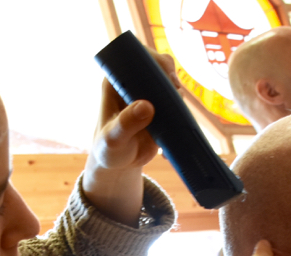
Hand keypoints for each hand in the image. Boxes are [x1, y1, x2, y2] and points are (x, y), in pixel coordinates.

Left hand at [83, 50, 180, 225]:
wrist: (119, 163)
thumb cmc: (109, 149)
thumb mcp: (114, 139)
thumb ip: (127, 123)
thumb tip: (147, 106)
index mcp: (116, 82)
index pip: (133, 58)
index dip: (150, 59)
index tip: (163, 73)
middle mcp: (133, 84)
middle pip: (156, 64)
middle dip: (168, 73)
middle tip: (175, 90)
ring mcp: (148, 95)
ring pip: (168, 82)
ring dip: (177, 92)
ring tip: (177, 108)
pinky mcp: (161, 109)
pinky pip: (175, 102)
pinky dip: (181, 109)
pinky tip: (181, 119)